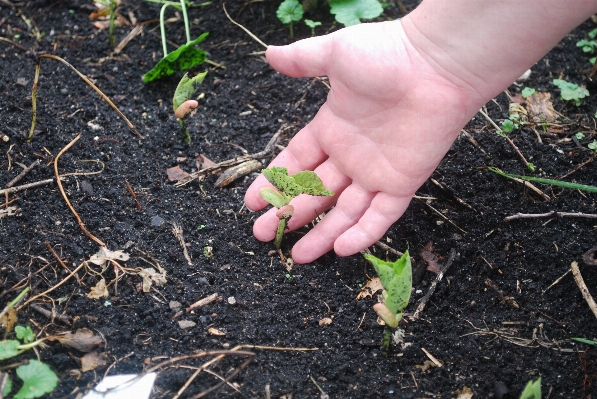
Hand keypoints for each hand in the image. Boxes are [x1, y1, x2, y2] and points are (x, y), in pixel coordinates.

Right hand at [244, 19, 484, 262]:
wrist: (436, 64)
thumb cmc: (386, 55)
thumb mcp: (335, 55)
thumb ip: (302, 60)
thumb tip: (269, 54)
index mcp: (332, 127)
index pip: (296, 162)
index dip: (274, 182)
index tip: (253, 202)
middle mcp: (351, 154)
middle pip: (314, 192)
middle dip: (289, 214)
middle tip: (264, 235)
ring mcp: (376, 171)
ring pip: (345, 210)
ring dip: (323, 233)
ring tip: (298, 256)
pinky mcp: (402, 181)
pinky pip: (381, 215)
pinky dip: (363, 233)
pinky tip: (341, 250)